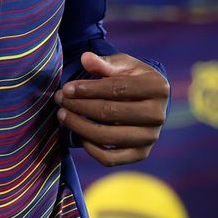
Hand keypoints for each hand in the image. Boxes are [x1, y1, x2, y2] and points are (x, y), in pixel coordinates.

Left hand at [54, 52, 168, 165]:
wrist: (148, 100)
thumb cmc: (131, 77)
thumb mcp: (122, 64)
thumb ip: (104, 62)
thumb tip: (85, 58)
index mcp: (157, 88)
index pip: (116, 89)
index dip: (88, 89)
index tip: (66, 88)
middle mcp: (158, 115)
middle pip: (110, 113)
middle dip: (79, 106)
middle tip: (59, 99)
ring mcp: (151, 137)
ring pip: (107, 136)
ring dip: (79, 126)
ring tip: (62, 114)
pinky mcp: (141, 154)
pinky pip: (111, 159)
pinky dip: (91, 149)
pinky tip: (78, 133)